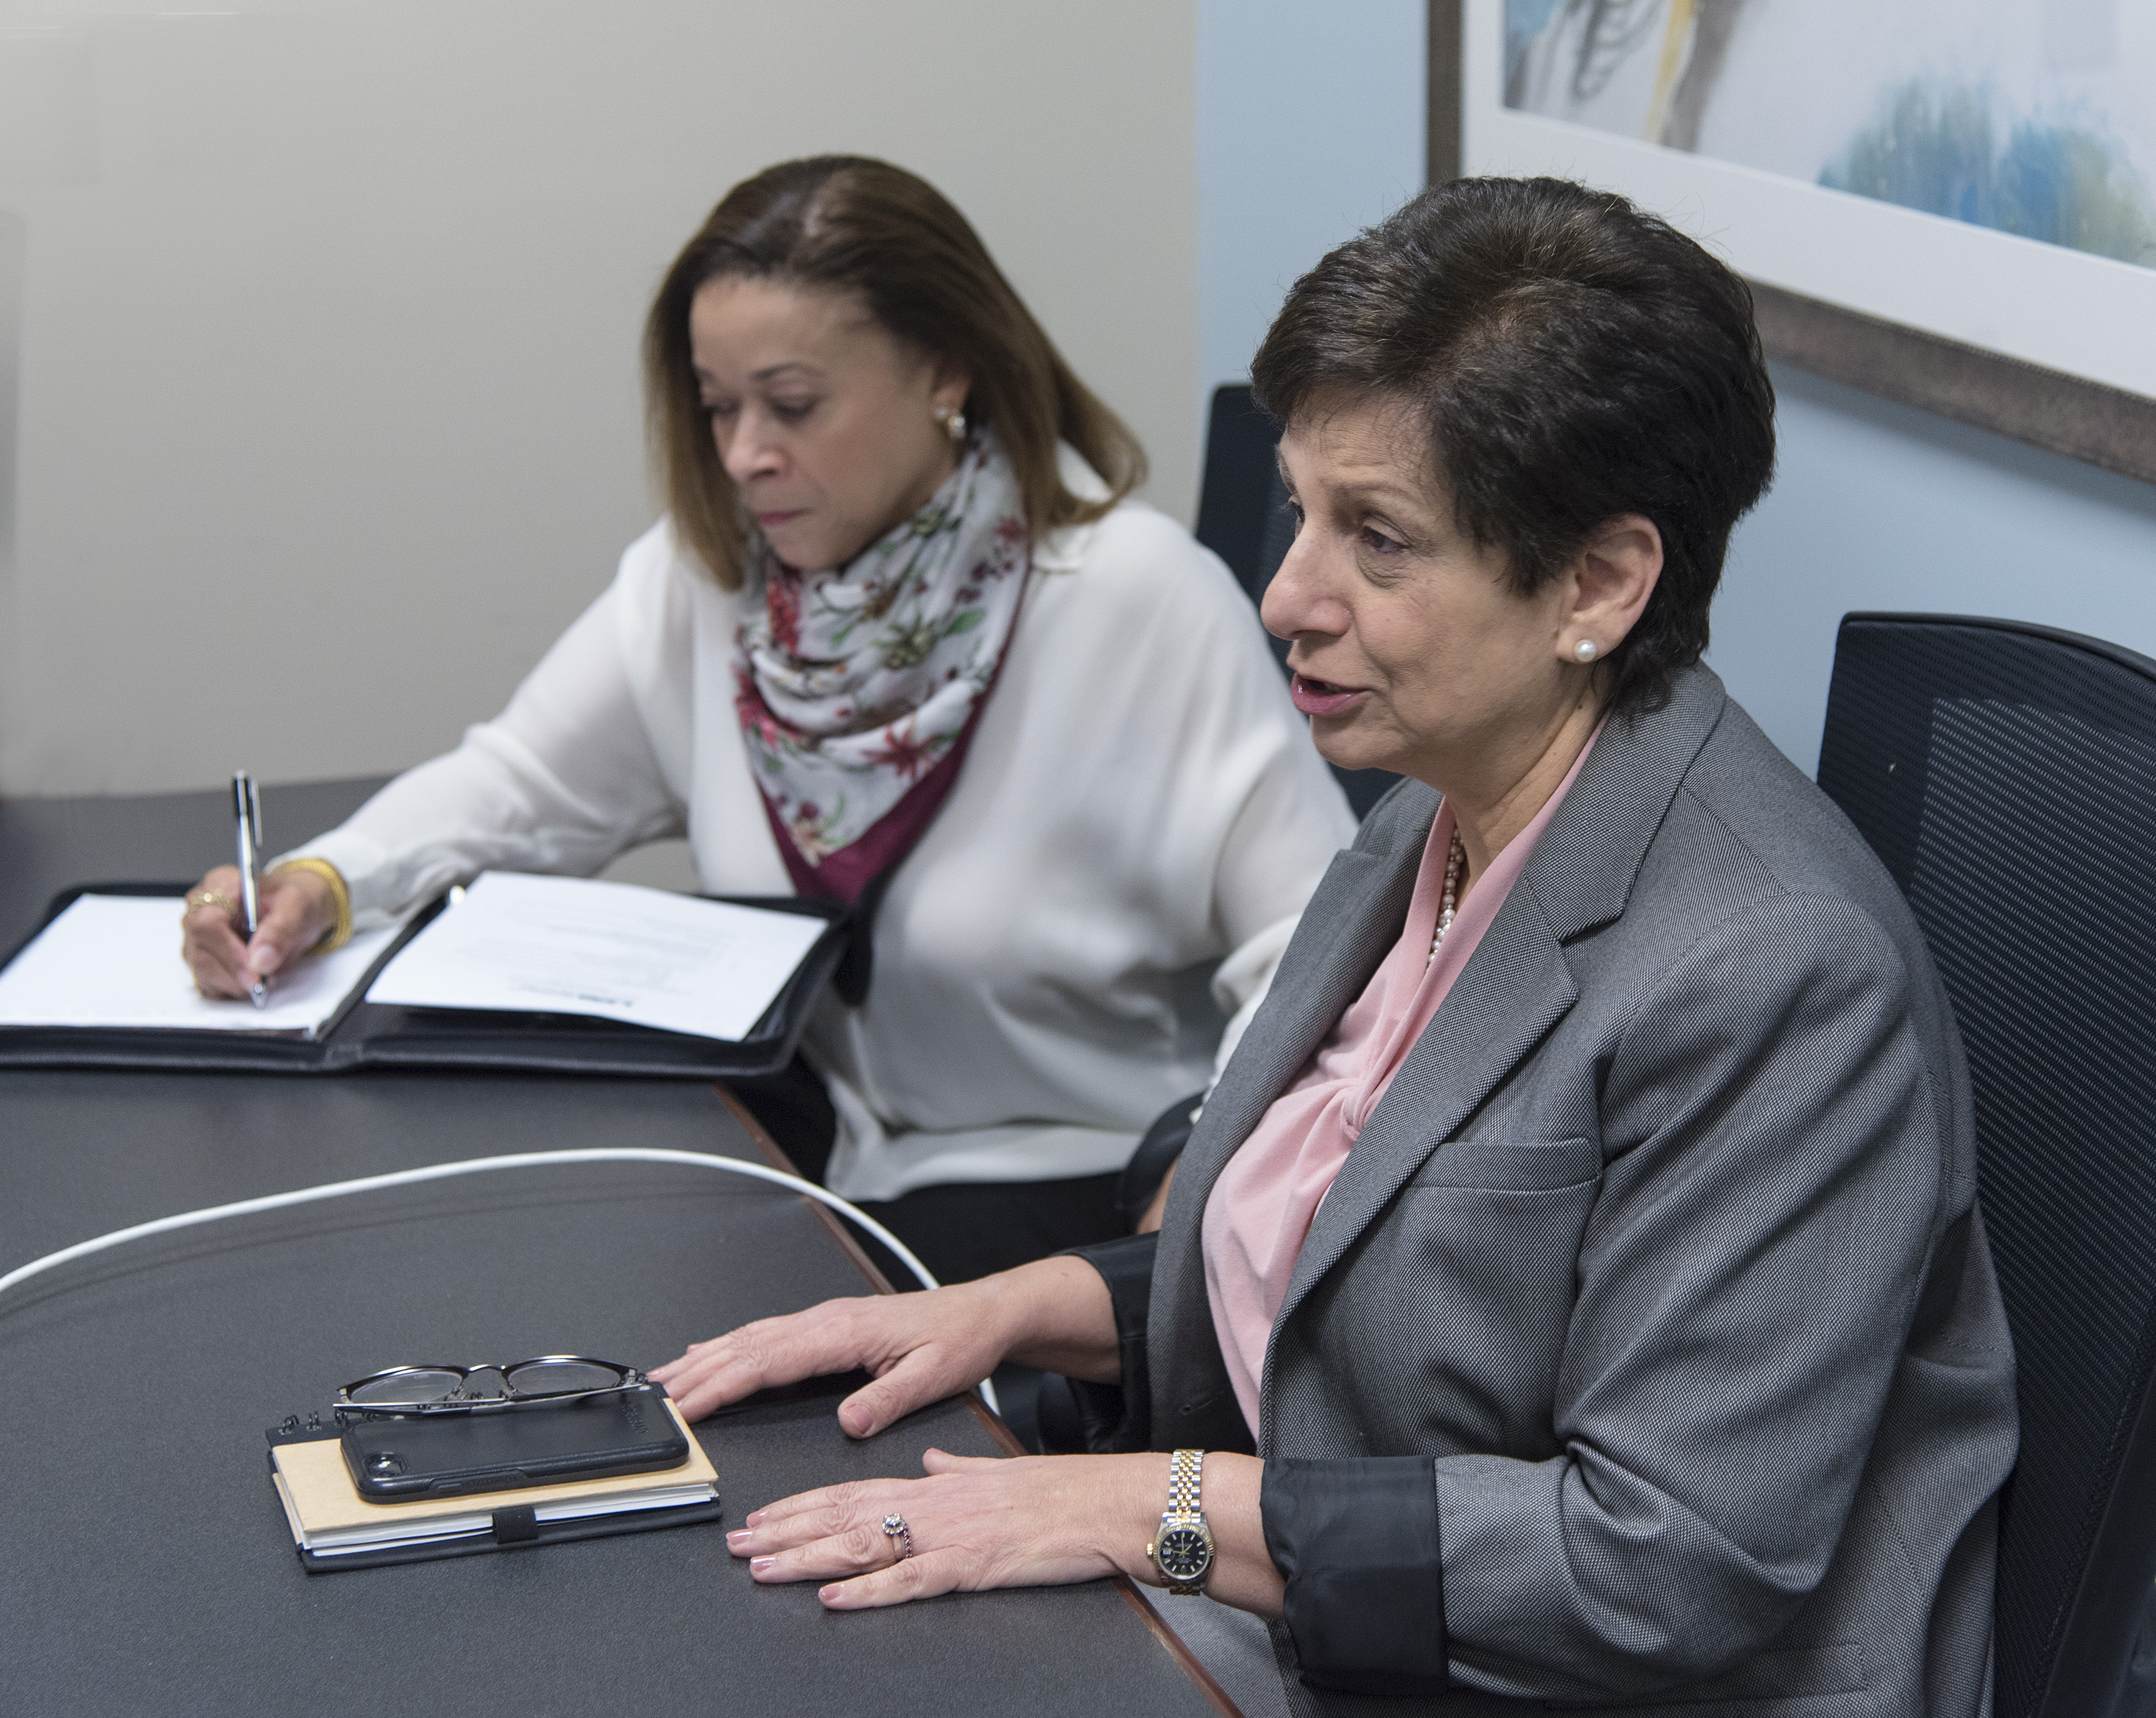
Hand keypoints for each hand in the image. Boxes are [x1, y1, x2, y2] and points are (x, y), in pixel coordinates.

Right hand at [180, 864, 336, 999]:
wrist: (294, 910)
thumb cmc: (293, 902)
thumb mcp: (298, 906)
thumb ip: (280, 931)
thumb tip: (262, 961)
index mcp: (219, 885)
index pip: (207, 924)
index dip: (228, 953)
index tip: (254, 974)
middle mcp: (199, 910)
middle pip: (200, 952)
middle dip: (235, 974)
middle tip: (264, 982)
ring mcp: (195, 936)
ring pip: (202, 971)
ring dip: (235, 984)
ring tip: (264, 978)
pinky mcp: (200, 958)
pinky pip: (208, 982)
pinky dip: (231, 988)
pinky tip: (251, 978)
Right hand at [653, 1280, 1014, 1435]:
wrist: (984, 1313)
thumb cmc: (961, 1341)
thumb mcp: (935, 1377)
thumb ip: (889, 1400)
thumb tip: (849, 1423)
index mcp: (844, 1332)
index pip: (769, 1361)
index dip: (722, 1384)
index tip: (688, 1404)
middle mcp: (827, 1321)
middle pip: (748, 1347)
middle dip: (698, 1373)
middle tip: (658, 1399)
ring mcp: (825, 1320)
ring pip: (751, 1337)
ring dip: (707, 1358)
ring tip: (668, 1380)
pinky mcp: (830, 1325)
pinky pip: (768, 1334)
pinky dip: (731, 1346)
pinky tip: (710, 1354)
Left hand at [726, 1447, 1159, 1608]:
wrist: (1108, 1501)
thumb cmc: (1061, 1492)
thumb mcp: (999, 1470)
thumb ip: (960, 1467)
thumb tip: (935, 1460)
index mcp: (936, 1485)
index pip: (853, 1491)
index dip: (802, 1504)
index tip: (762, 1514)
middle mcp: (933, 1504)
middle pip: (843, 1517)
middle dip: (785, 1530)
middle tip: (737, 1542)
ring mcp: (950, 1535)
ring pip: (864, 1546)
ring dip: (807, 1558)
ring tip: (762, 1568)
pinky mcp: (973, 1566)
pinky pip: (911, 1581)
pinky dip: (870, 1592)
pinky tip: (835, 1599)